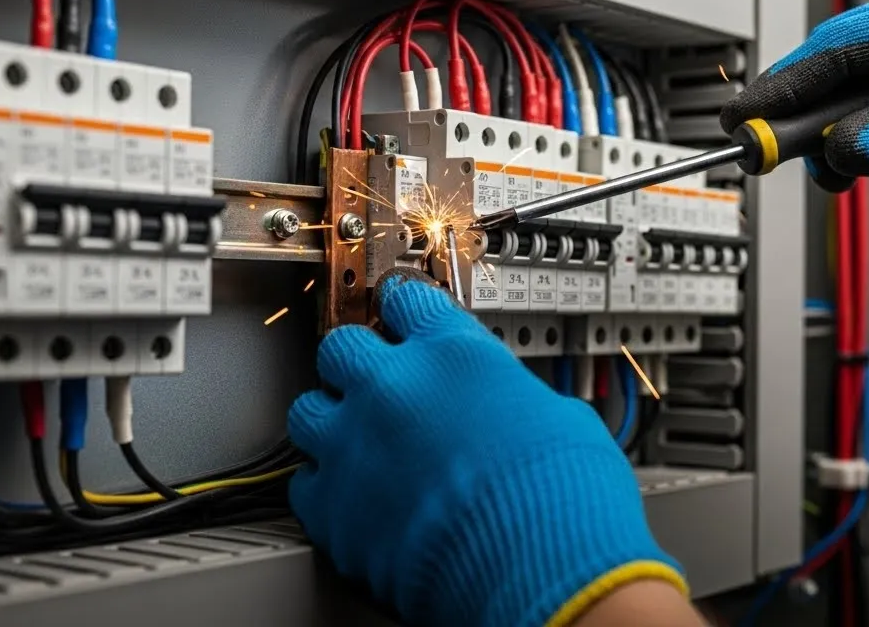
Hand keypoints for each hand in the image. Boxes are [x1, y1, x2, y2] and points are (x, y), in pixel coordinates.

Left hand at [286, 268, 684, 626]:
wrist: (538, 569)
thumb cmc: (563, 499)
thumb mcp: (563, 417)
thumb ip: (514, 397)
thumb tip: (514, 410)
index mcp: (453, 354)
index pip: (407, 300)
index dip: (407, 310)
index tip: (405, 318)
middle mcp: (393, 389)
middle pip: (342, 345)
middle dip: (359, 362)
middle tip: (380, 383)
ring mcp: (354, 447)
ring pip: (308, 410)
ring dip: (332, 422)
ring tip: (358, 442)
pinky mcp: (333, 510)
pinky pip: (305, 485)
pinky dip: (327, 490)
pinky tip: (353, 498)